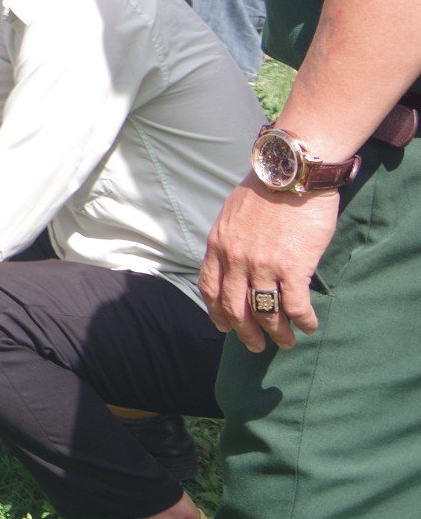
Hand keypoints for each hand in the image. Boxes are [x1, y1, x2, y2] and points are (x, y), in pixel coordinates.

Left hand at [201, 180, 337, 351]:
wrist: (292, 173)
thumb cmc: (266, 188)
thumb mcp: (233, 214)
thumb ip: (232, 239)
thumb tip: (238, 258)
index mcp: (218, 245)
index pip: (209, 287)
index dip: (216, 312)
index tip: (223, 326)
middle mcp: (235, 259)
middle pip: (234, 308)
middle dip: (244, 332)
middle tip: (255, 346)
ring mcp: (262, 265)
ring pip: (265, 313)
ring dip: (276, 333)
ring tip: (286, 342)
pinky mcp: (292, 267)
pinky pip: (294, 305)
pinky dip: (302, 321)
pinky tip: (308, 326)